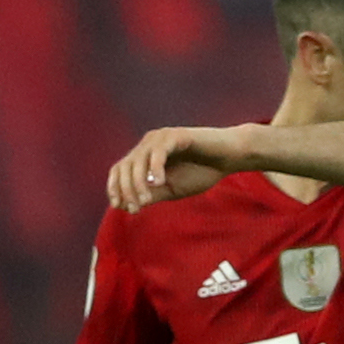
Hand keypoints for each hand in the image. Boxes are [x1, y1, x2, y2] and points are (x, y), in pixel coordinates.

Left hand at [106, 124, 246, 212]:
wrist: (229, 158)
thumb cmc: (201, 172)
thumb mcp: (170, 190)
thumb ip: (149, 195)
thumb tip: (126, 205)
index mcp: (145, 155)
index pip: (119, 170)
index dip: (115, 189)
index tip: (122, 207)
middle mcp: (149, 143)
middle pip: (124, 166)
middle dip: (127, 190)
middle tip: (137, 208)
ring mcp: (161, 137)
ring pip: (137, 161)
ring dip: (138, 183)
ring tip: (147, 201)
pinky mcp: (175, 135)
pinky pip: (157, 152)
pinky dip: (155, 169)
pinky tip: (160, 183)